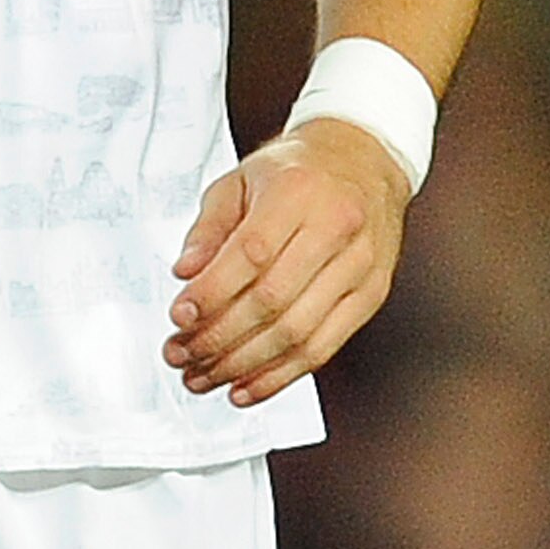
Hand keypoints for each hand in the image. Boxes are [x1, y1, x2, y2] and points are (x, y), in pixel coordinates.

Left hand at [164, 116, 410, 406]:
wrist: (364, 161)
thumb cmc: (297, 170)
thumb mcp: (241, 179)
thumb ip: (209, 227)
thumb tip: (185, 273)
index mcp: (298, 192)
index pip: (252, 253)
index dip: (213, 291)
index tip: (179, 316)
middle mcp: (336, 230)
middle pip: (273, 301)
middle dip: (219, 338)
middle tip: (180, 355)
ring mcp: (359, 268)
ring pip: (298, 333)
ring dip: (243, 365)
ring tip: (203, 377)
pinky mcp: (370, 297)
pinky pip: (323, 348)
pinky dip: (281, 376)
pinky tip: (246, 387)